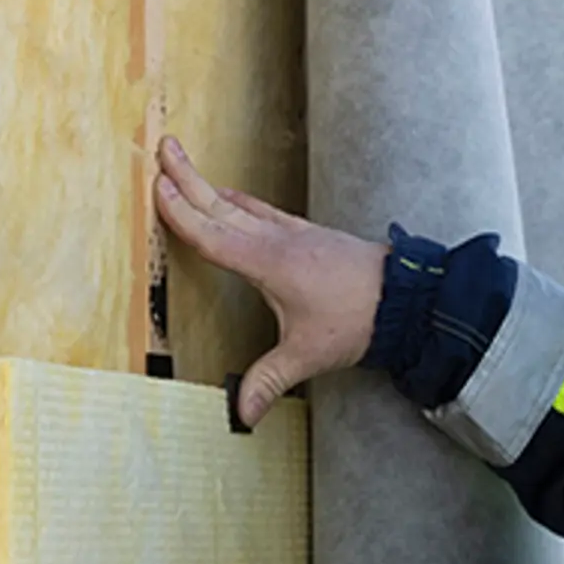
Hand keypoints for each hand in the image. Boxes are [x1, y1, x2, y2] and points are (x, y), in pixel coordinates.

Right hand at [153, 136, 385, 429]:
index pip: (213, 234)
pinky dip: (243, 201)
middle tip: (163, 148)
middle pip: (221, 205)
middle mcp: (278, 240)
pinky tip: (236, 198)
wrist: (406, 298)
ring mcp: (295, 234)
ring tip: (187, 168)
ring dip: (211, 186)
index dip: (182, 214)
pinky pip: (266, 211)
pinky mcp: (310, 236)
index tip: (158, 188)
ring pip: (243, 204)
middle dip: (189, 177)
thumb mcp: (307, 355)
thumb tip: (243, 415)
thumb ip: (270, 382)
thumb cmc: (357, 320)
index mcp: (268, 262)